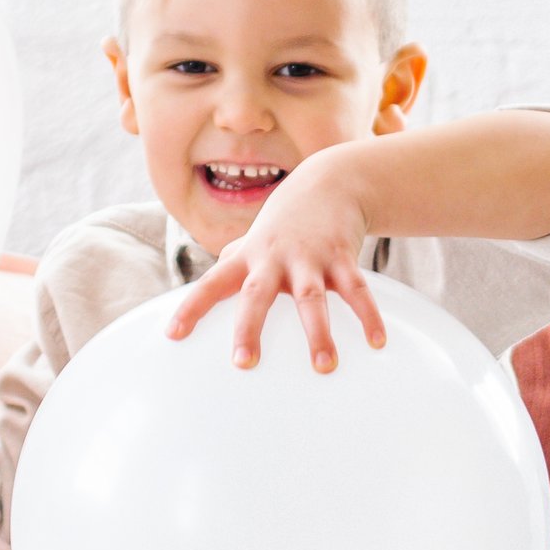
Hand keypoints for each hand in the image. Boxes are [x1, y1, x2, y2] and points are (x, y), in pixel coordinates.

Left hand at [167, 144, 385, 370]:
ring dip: (319, 333)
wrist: (329, 183)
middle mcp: (274, 258)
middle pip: (257, 295)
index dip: (191, 308)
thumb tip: (202, 292)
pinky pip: (356, 290)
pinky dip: (368, 317)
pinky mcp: (342, 256)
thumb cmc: (284, 223)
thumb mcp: (254, 241)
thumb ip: (231, 264)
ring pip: (311, 298)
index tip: (173, 335)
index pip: (212, 284)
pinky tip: (377, 343)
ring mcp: (310, 257)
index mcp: (248, 258)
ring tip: (325, 367)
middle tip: (244, 363)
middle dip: (249, 328)